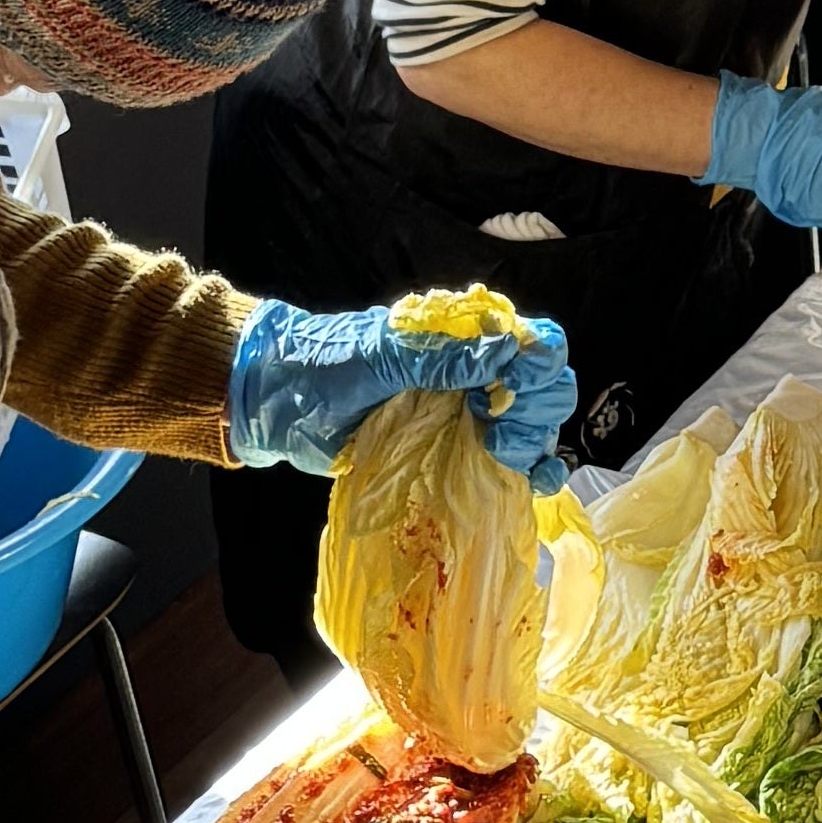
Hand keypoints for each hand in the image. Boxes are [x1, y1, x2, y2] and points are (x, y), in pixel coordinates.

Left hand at [228, 298, 578, 478]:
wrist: (281, 401)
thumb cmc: (329, 363)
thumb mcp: (385, 353)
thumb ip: (445, 357)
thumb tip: (507, 351)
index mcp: (462, 341)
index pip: (529, 342)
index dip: (538, 365)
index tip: (515, 390)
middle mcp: (472, 376)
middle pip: (540, 388)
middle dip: (536, 410)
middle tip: (502, 432)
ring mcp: (464, 417)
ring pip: (530, 428)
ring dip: (537, 444)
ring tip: (511, 460)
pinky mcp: (450, 454)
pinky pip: (503, 463)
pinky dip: (527, 472)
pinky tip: (533, 482)